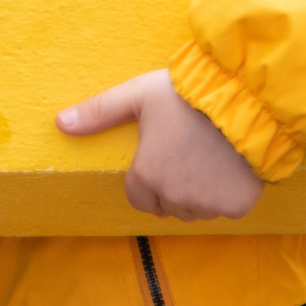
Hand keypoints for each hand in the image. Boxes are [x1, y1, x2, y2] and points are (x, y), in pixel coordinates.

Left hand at [57, 69, 265, 221]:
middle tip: (186, 153)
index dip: (146, 177)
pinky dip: (227, 194)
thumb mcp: (138, 95)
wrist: (246, 98)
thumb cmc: (187, 95)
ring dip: (198, 193)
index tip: (161, 155)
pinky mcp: (237, 207)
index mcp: (146, 175)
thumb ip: (99, 111)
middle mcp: (175, 197)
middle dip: (171, 186)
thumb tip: (59, 122)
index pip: (138, 197)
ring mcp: (207, 205)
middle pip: (166, 205)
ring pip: (195, 210)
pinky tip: (231, 165)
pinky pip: (225, 209)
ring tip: (209, 157)